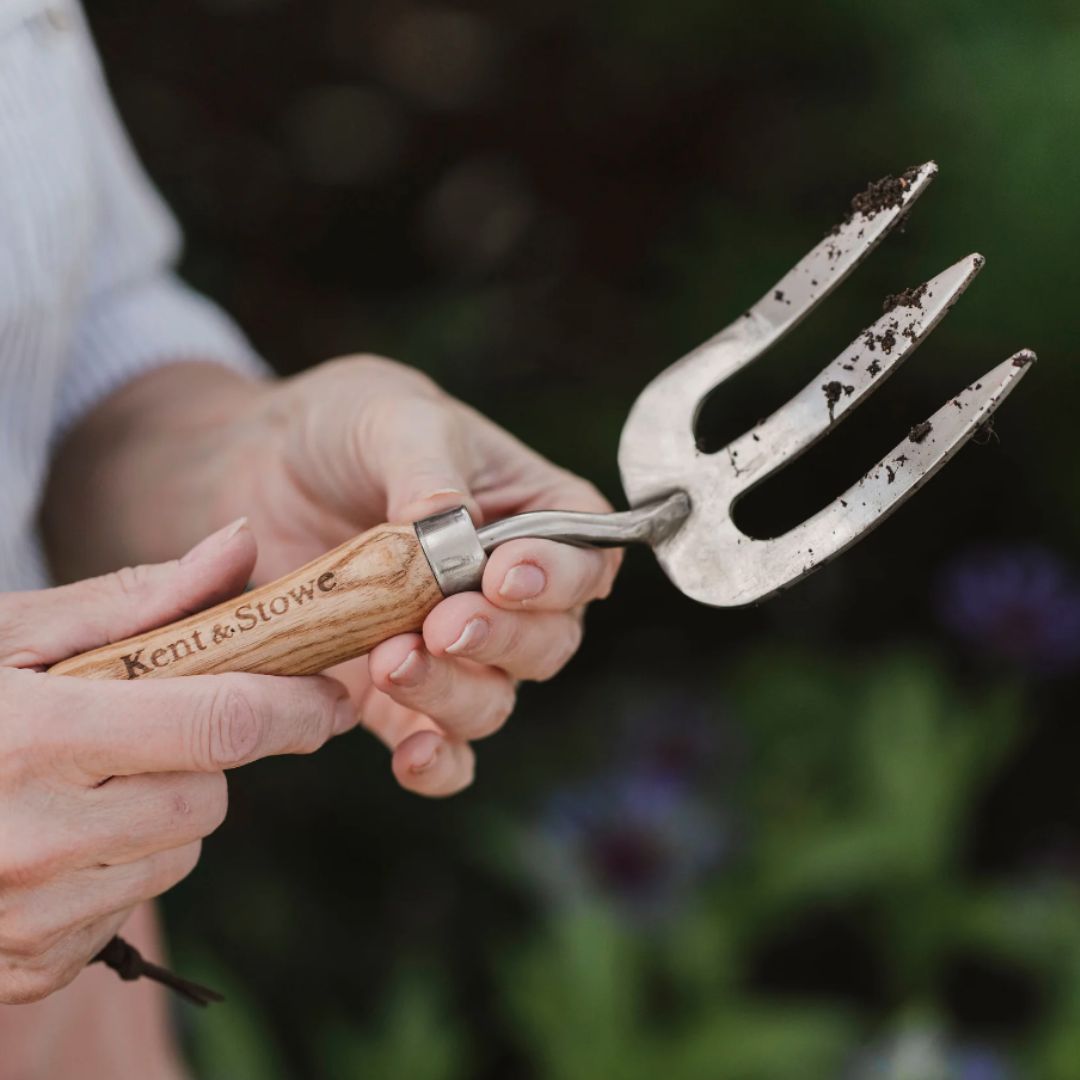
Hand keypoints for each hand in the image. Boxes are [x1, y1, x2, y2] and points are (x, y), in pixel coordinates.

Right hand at [0, 522, 351, 1002]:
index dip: (294, 707)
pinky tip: (56, 839)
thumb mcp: (11, 632)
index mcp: (29, 736)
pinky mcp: (22, 968)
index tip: (329, 697)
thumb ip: (136, 598)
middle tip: (148, 728)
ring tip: (83, 781)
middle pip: (208, 799)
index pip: (218, 724)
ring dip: (161, 815)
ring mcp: (21, 919)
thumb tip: (244, 547)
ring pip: (175, 856)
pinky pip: (128, 911)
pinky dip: (117, 870)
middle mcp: (26, 841)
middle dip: (205, 758)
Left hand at [222, 356, 622, 796]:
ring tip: (393, 662)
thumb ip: (428, 470)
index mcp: (531, 516)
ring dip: (454, 693)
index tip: (502, 575)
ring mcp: (454, 647)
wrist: (261, 464)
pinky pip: (439, 747)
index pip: (583, 558)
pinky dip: (435, 762)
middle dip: (501, 641)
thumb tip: (447, 525)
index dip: (558, 577)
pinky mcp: (396, 692)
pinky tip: (410, 757)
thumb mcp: (394, 418)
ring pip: (493, 699)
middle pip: (548, 642)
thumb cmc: (350, 426)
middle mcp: (507, 593)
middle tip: (444, 623)